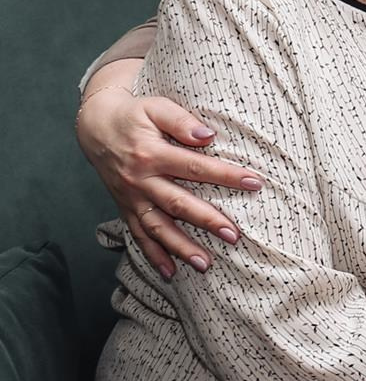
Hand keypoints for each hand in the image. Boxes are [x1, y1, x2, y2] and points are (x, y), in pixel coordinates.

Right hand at [76, 75, 262, 277]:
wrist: (95, 126)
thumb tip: (208, 135)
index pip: (195, 167)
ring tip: (206, 265)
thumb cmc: (134, 114)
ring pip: (157, 227)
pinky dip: (153, 255)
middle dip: (206, 221)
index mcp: (151, 154)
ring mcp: (131, 198)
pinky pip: (138, 235)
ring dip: (181, 248)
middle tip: (234, 236)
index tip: (255, 183)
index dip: (226, 176)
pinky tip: (170, 273)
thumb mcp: (156, 107)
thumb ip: (182, 121)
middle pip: (177, 204)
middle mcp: (140, 180)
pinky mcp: (125, 208)